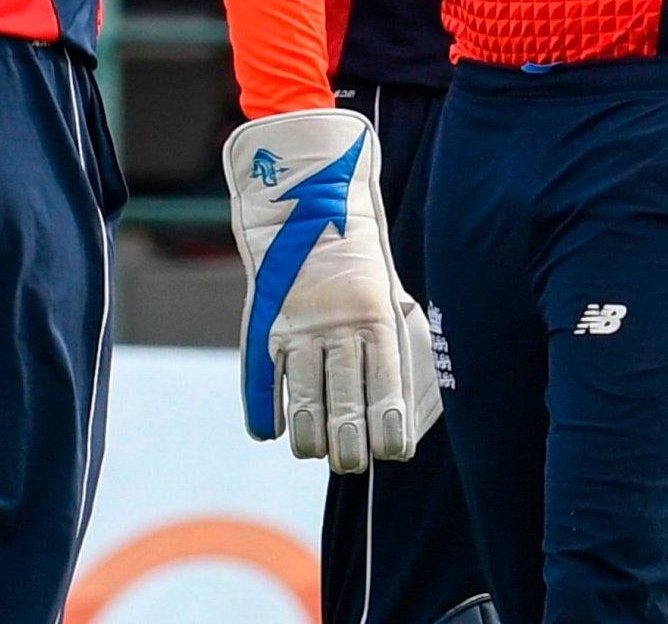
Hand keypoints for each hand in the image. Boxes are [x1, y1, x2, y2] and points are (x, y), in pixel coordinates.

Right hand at [224, 109, 440, 472]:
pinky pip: (264, 378)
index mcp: (376, 319)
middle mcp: (337, 328)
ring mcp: (298, 329)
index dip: (389, 429)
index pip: (385, 389)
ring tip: (318, 452)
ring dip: (312, 436)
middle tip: (353, 463)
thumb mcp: (390, 295)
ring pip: (303, 400)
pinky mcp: (267, 325)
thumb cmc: (360, 259)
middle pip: (343, 404)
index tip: (392, 451)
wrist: (306, 204)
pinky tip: (273, 431)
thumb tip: (403, 407)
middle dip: (350, 446)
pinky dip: (267, 409)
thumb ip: (396, 346)